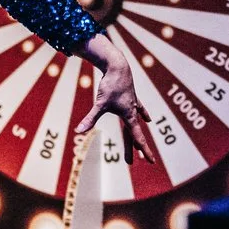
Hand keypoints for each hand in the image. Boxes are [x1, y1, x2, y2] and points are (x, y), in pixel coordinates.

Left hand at [75, 32, 155, 165]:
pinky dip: (143, 114)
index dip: (143, 150)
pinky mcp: (131, 97)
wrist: (118, 67)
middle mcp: (133, 112)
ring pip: (137, 123)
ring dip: (138, 135)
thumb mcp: (99, 104)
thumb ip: (90, 119)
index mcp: (128, 116)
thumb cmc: (110, 86)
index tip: (149, 161)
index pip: (137, 137)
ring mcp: (133, 104)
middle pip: (135, 134)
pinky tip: (148, 119)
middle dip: (137, 148)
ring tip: (141, 146)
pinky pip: (139, 109)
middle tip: (140, 161)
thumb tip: (78, 130)